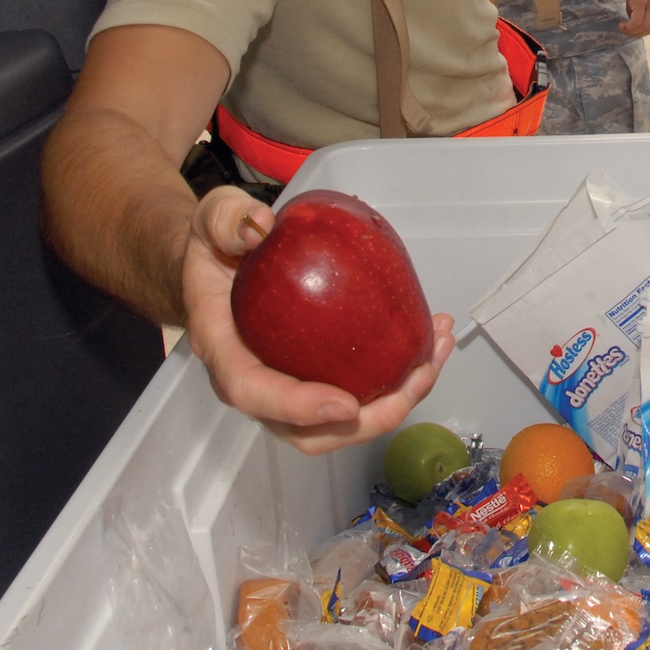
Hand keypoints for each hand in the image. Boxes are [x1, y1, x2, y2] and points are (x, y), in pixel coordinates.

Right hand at [180, 185, 455, 454]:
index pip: (253, 391)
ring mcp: (288, 385)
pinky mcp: (316, 376)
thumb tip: (259, 227)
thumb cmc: (217, 246)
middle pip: (308, 431)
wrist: (221, 259)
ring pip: (340, 423)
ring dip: (396, 401)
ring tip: (434, 354)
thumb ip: (228, 220)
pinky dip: (397, 378)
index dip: (298, 407)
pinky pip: (356, 392)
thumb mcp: (214, 219)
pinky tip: (428, 341)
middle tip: (417, 377)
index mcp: (224, 347)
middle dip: (369, 418)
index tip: (344, 404)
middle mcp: (255, 379)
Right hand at [616, 0, 649, 36]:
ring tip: (624, 28)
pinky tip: (623, 25)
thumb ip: (641, 4)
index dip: (648, 29)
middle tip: (627, 31)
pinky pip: (637, 21)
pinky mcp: (640, 0)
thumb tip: (633, 18)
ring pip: (645, 26)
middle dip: (639, 33)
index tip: (636, 29)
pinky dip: (630, 27)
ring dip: (633, 31)